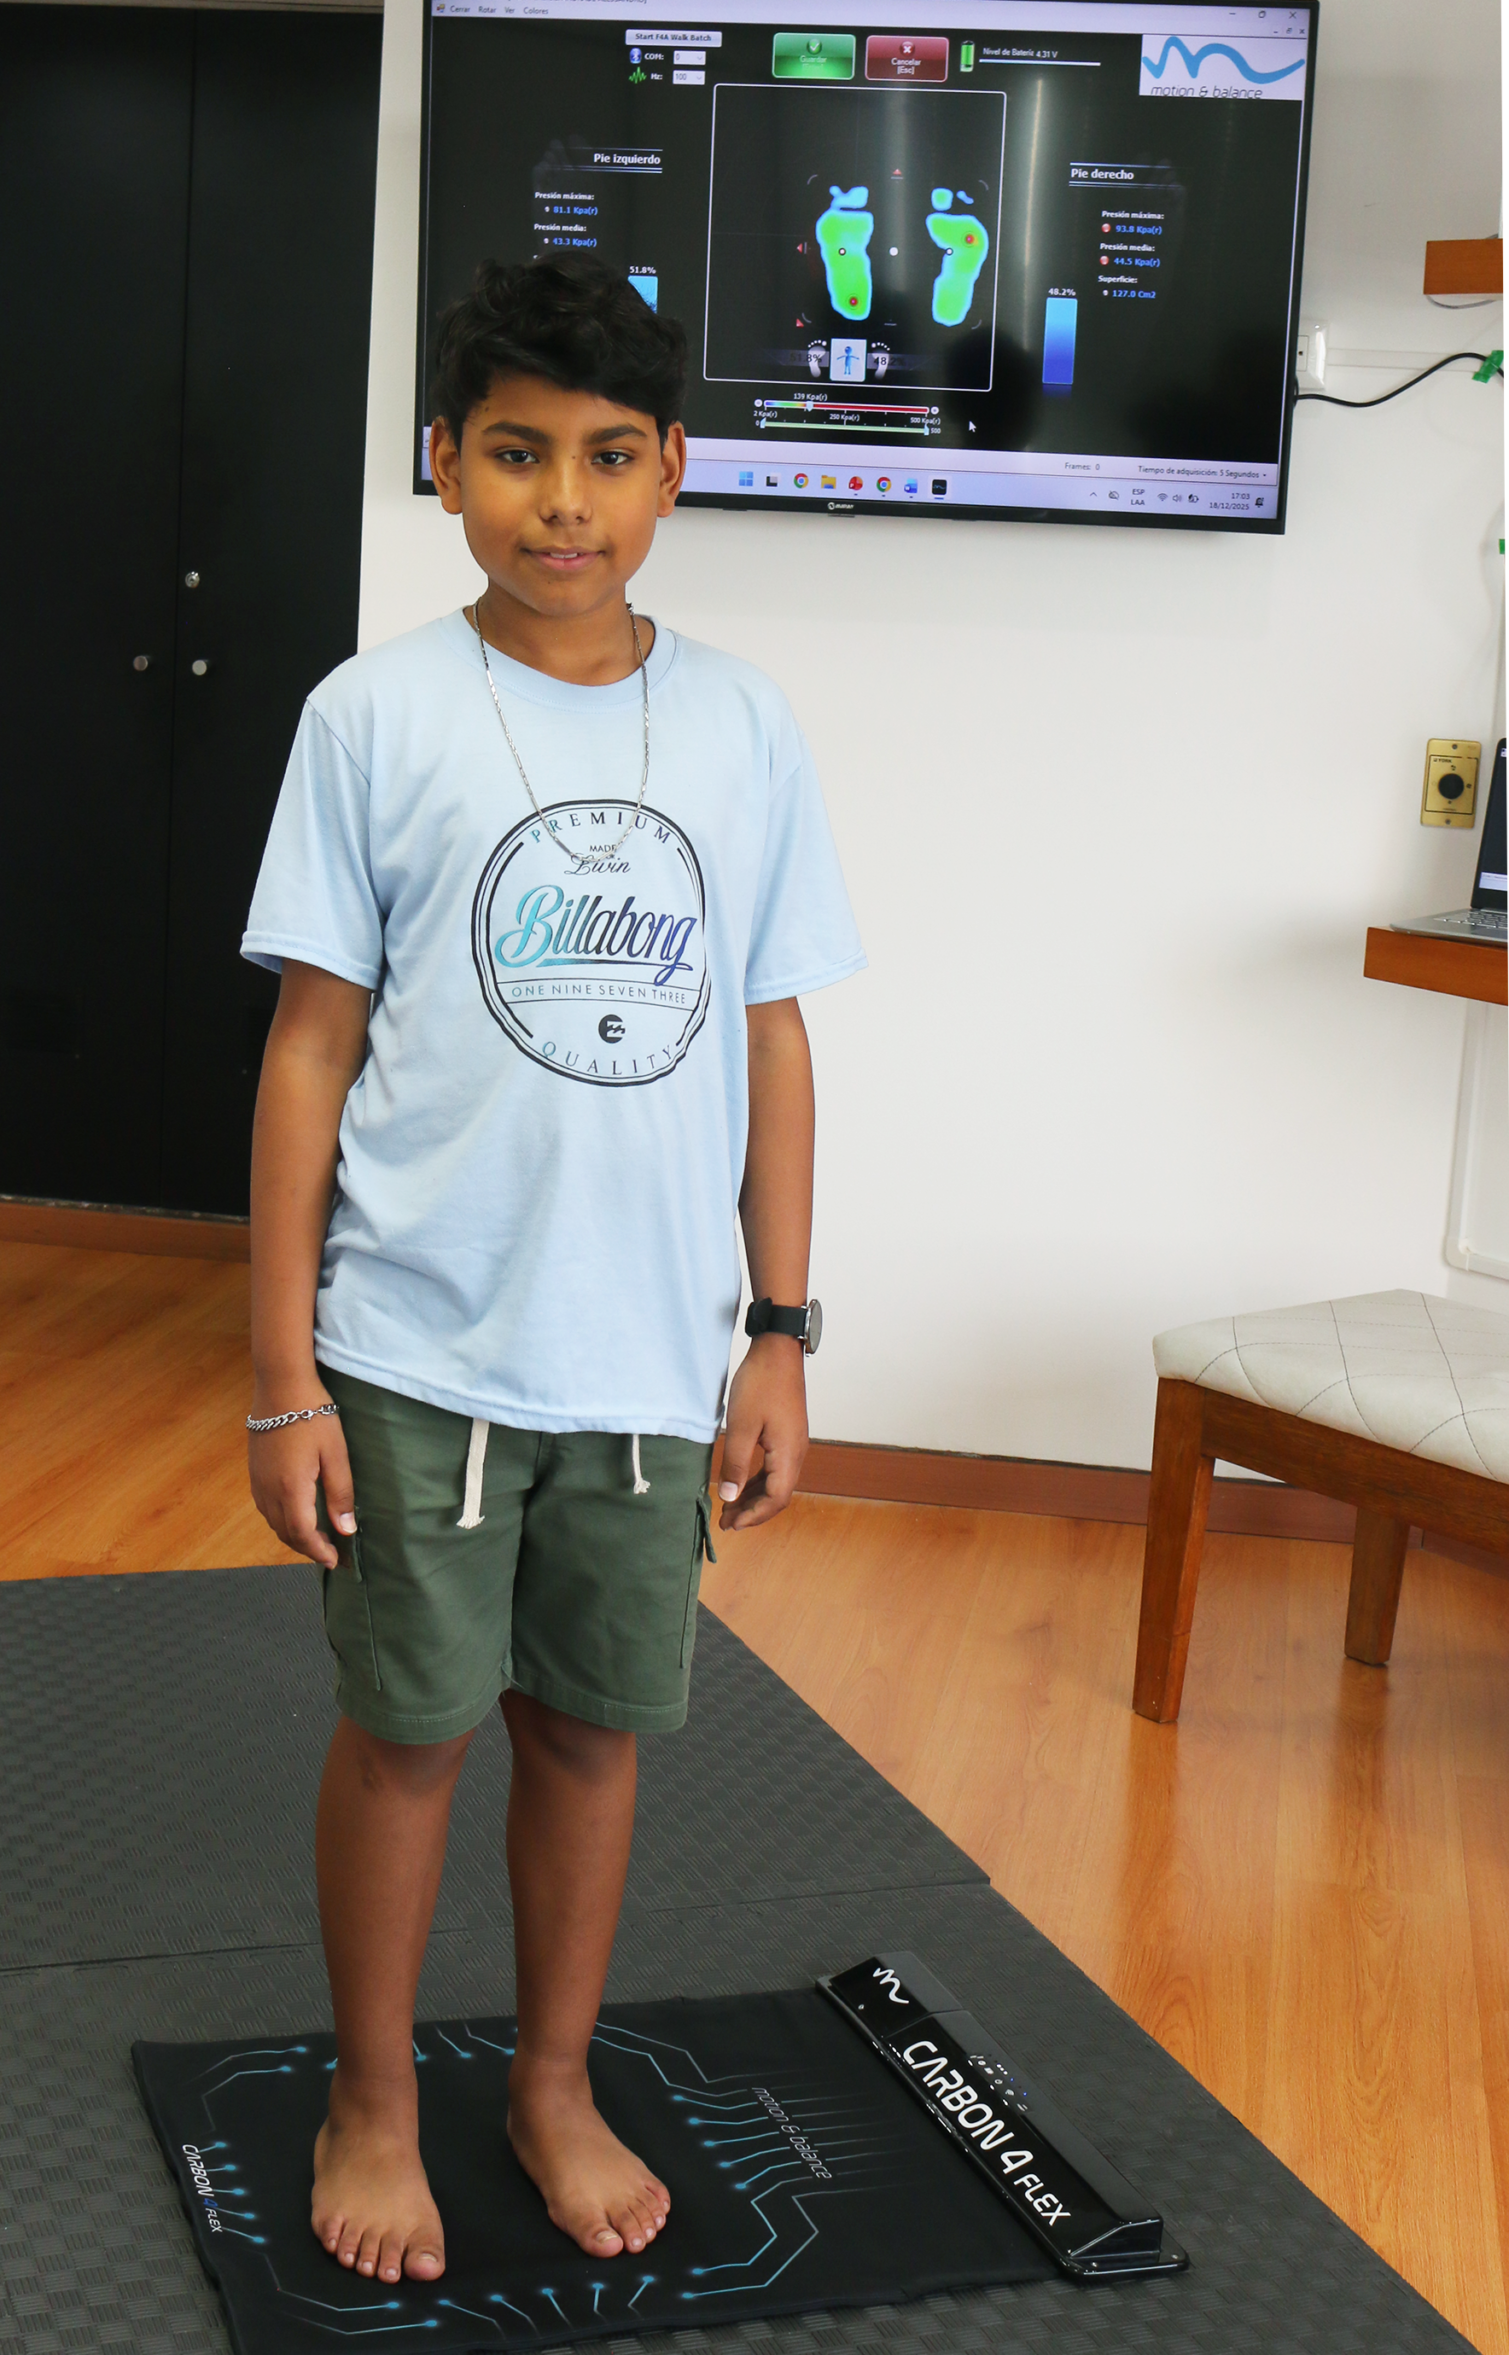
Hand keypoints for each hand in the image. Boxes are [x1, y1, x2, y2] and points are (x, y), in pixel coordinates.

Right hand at [248, 1388, 354, 1569]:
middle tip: (331, 1553)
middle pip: (286, 1533)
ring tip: (317, 1537)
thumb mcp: (336, 1454)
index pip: (302, 1534)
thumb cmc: (313, 1415)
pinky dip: (282, 1519)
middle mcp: (268, 1490)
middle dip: (308, 1548)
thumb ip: (340, 1494)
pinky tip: (297, 1513)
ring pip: (274, 1522)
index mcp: (291, 1489)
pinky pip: (266, 1507)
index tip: (335, 1561)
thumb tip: (346, 1529)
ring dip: (294, 1535)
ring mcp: (257, 1481)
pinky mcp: (254, 1471)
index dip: (318, 1552)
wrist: (281, 1385)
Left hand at [717, 1336, 808, 1530]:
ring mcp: (793, 1443)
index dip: (754, 1516)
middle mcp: (796, 1453)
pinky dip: (757, 1480)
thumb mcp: (741, 1426)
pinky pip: (774, 1467)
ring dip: (753, 1496)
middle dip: (752, 1510)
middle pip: (778, 1494)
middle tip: (726, 1522)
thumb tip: (730, 1497)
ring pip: (776, 1481)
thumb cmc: (760, 1384)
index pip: (776, 1499)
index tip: (730, 1524)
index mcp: (788, 1454)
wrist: (777, 1350)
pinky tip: (741, 1482)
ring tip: (730, 1506)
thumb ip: (735, 1464)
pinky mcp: (787, 1434)